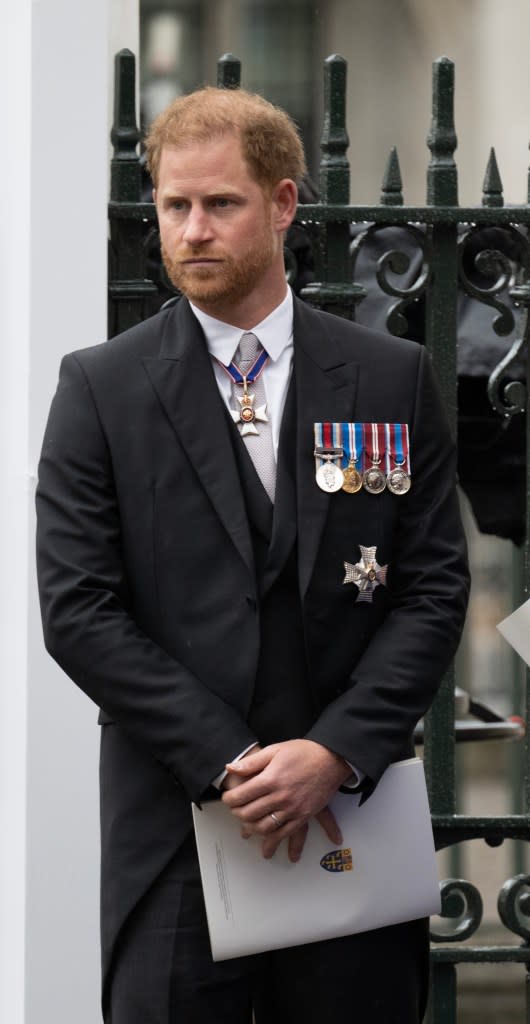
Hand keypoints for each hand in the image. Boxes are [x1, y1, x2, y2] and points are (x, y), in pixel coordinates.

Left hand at [221, 739, 351, 860]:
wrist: (331, 759)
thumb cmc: (304, 752)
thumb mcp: (275, 750)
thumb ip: (252, 762)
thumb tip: (230, 767)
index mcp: (271, 779)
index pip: (241, 795)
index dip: (229, 799)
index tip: (227, 799)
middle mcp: (280, 796)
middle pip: (250, 813)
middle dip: (237, 814)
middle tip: (234, 811)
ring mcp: (292, 808)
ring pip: (264, 827)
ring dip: (251, 829)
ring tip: (246, 825)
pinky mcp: (304, 816)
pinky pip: (284, 833)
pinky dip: (272, 838)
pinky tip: (266, 839)